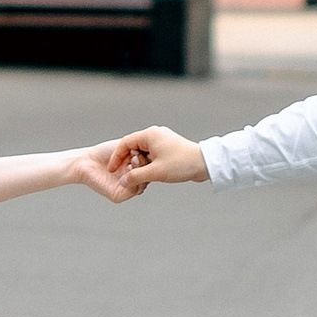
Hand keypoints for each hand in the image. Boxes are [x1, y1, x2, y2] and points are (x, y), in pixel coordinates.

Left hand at [67, 144, 155, 202]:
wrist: (86, 160)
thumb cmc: (103, 153)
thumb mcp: (125, 147)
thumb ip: (139, 147)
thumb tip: (154, 145)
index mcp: (136, 170)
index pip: (149, 168)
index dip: (150, 160)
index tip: (146, 149)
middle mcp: (132, 180)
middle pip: (147, 177)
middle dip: (145, 166)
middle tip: (139, 156)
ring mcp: (125, 188)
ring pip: (141, 185)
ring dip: (140, 173)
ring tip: (134, 160)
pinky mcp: (118, 195)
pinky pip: (131, 191)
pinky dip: (132, 181)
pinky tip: (129, 170)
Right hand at [90, 126, 208, 191]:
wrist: (204, 163)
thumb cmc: (181, 164)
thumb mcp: (155, 172)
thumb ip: (136, 177)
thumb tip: (123, 182)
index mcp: (149, 135)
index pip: (125, 143)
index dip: (116, 157)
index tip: (111, 170)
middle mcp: (154, 134)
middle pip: (133, 147)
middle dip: (129, 162)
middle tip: (128, 175)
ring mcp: (162, 141)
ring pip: (143, 153)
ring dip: (140, 165)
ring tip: (142, 176)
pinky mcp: (168, 148)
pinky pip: (152, 155)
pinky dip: (148, 165)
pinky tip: (151, 175)